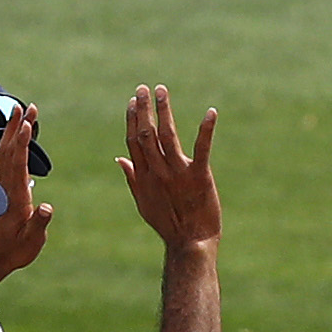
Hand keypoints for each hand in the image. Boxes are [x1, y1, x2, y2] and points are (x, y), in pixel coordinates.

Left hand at [0, 108, 55, 290]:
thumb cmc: (17, 250)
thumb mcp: (32, 241)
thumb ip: (39, 223)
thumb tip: (48, 207)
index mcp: (16, 197)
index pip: (18, 164)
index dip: (22, 143)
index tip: (28, 124)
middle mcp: (7, 187)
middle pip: (9, 151)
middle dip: (17, 128)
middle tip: (26, 107)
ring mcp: (4, 185)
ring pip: (5, 152)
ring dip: (12, 131)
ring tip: (21, 112)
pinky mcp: (5, 186)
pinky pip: (6, 158)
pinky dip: (10, 142)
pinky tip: (16, 134)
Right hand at [117, 85, 221, 251]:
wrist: (189, 243)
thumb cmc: (168, 224)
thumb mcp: (143, 201)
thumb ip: (132, 177)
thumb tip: (120, 157)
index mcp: (144, 175)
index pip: (134, 140)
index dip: (132, 119)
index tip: (132, 101)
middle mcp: (158, 171)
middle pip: (146, 133)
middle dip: (144, 109)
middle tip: (143, 88)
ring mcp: (178, 173)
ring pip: (167, 135)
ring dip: (164, 111)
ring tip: (161, 91)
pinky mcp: (200, 176)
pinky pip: (202, 149)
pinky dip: (206, 130)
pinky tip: (211, 113)